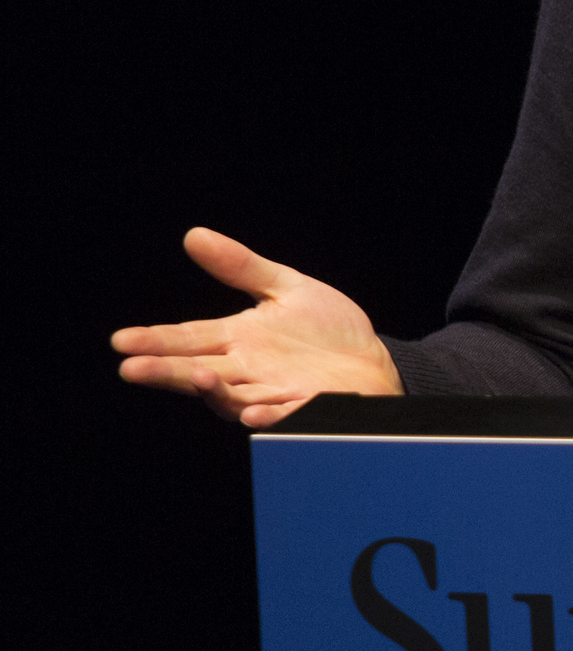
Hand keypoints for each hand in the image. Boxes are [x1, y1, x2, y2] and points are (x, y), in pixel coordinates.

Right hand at [112, 227, 401, 426]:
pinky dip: (269, 415)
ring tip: (199, 377)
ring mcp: (274, 392)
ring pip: (235, 396)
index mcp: (238, 340)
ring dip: (216, 391)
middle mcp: (247, 370)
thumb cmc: (327, 330)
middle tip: (131, 369)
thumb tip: (194, 235)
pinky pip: (284, 415)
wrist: (372, 361)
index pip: (188, 338)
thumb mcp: (285, 288)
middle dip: (166, 371)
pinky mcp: (305, 408)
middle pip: (198, 371)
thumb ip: (241, 267)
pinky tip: (255, 414)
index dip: (155, 340)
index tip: (121, 340)